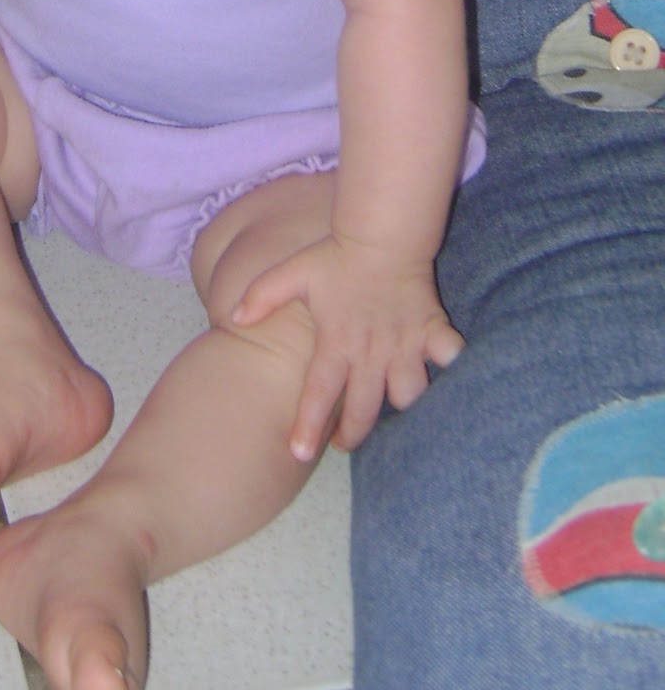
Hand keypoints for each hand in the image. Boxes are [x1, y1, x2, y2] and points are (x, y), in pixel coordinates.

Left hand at [232, 234, 463, 460]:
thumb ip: (261, 296)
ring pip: (409, 395)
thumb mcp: (292, 273)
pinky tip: (453, 382)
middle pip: (364, 409)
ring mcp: (404, 344)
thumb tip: (233, 319)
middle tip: (341, 443)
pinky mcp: (431, 331)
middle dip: (352, 435)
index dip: (308, 426)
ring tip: (388, 412)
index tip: (299, 454)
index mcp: (336, 342)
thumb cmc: (335, 257)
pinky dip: (455, 372)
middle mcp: (371, 351)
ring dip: (400, 408)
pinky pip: (451, 360)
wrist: (381, 235)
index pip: (318, 394)